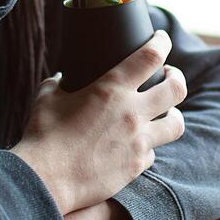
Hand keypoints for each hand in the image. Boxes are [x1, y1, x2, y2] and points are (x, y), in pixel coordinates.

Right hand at [10, 30, 187, 214]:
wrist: (46, 180)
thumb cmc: (43, 137)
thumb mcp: (47, 99)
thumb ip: (57, 83)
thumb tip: (60, 78)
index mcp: (111, 89)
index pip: (150, 56)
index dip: (162, 43)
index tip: (162, 39)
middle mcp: (132, 113)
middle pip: (177, 88)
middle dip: (176, 77)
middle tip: (169, 76)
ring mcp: (138, 141)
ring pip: (177, 123)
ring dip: (173, 114)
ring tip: (166, 112)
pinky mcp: (136, 166)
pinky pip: (153, 152)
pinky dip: (148, 146)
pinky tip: (138, 144)